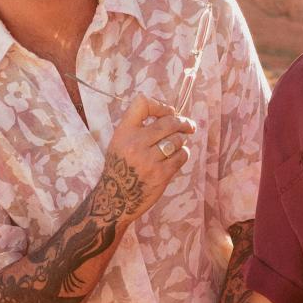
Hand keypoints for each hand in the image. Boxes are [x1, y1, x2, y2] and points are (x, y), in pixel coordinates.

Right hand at [100, 95, 194, 223]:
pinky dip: (183, 153)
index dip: (160, 105)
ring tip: (176, 145)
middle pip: (169, 121)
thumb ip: (138, 126)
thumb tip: (171, 114)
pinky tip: (177, 156)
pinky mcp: (161, 175)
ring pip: (177, 139)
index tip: (168, 112)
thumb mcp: (119, 141)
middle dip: (183, 122)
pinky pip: (181, 156)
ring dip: (181, 140)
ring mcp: (149, 160)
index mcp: (124, 132)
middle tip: (188, 126)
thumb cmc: (120, 167)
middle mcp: (136, 143)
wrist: (114, 199)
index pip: (143, 103)